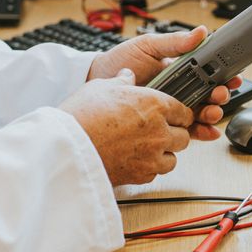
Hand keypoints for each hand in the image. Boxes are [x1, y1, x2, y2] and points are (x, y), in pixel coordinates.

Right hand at [60, 69, 193, 185]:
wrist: (67, 147)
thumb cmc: (82, 115)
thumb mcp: (101, 87)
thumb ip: (121, 82)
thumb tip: (127, 75)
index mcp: (155, 105)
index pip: (184, 111)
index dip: (178, 113)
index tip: (172, 115)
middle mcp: (159, 131)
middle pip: (184, 136)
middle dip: (174, 134)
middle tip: (158, 131)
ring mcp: (152, 155)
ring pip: (173, 158)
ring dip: (164, 153)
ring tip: (146, 148)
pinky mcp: (141, 175)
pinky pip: (155, 173)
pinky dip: (149, 168)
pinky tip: (134, 160)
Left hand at [88, 27, 242, 140]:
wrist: (95, 82)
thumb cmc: (119, 62)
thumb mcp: (147, 45)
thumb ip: (174, 42)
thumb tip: (199, 33)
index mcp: (180, 68)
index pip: (208, 72)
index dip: (223, 75)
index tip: (232, 76)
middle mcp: (179, 89)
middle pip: (209, 95)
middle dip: (220, 96)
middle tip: (220, 95)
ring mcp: (172, 107)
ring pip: (201, 114)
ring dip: (212, 114)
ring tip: (212, 113)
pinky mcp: (164, 124)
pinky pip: (186, 130)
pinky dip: (201, 132)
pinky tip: (207, 132)